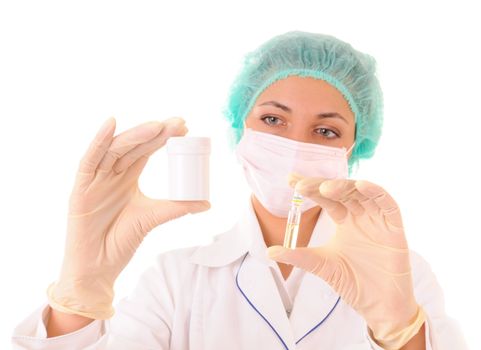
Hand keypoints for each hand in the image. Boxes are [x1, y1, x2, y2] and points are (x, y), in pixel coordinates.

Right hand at [47, 117, 209, 318]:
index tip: (185, 128)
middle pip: (134, 146)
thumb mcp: (153, 218)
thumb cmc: (121, 241)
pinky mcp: (81, 188)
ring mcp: (96, 179)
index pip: (146, 151)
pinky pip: (89, 160)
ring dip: (136, 135)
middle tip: (178, 123)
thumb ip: (177, 208)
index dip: (163, 138)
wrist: (98, 267)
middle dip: (155, 132)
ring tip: (157, 126)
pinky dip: (98, 141)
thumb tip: (207, 203)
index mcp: (128, 178)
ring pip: (115, 149)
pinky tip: (111, 124)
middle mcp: (112, 174)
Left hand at [267, 174, 424, 348]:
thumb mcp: (322, 265)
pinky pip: (388, 204)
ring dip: (345, 186)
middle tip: (302, 186)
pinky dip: (376, 193)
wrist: (379, 306)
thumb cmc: (354, 283)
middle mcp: (360, 215)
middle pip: (342, 191)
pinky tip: (362, 185)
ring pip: (363, 193)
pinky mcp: (395, 228)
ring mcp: (378, 220)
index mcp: (344, 220)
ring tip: (325, 187)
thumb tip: (269, 251)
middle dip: (322, 185)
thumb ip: (299, 256)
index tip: (290, 180)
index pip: (325, 198)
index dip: (310, 188)